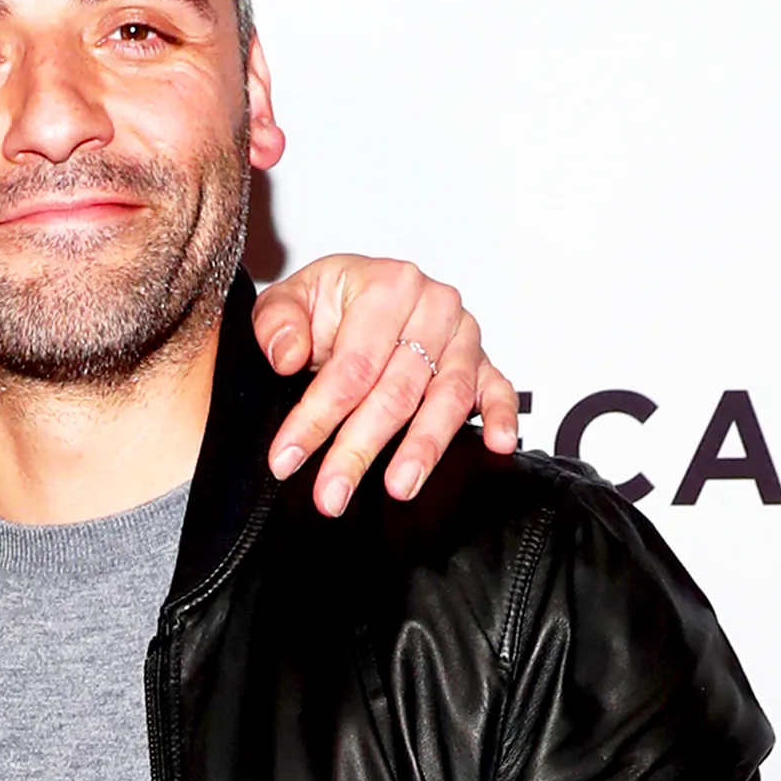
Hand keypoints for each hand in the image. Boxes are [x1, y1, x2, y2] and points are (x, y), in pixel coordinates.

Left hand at [252, 256, 519, 516]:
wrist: (360, 292)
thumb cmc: (330, 299)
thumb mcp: (290, 298)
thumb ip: (278, 323)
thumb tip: (287, 356)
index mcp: (388, 287)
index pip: (352, 366)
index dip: (316, 417)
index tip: (288, 457)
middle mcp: (432, 308)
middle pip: (395, 391)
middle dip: (359, 449)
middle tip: (332, 493)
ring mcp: (461, 337)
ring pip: (446, 398)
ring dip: (423, 448)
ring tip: (400, 486)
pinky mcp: (482, 361)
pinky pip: (499, 389)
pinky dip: (501, 416)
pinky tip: (497, 444)